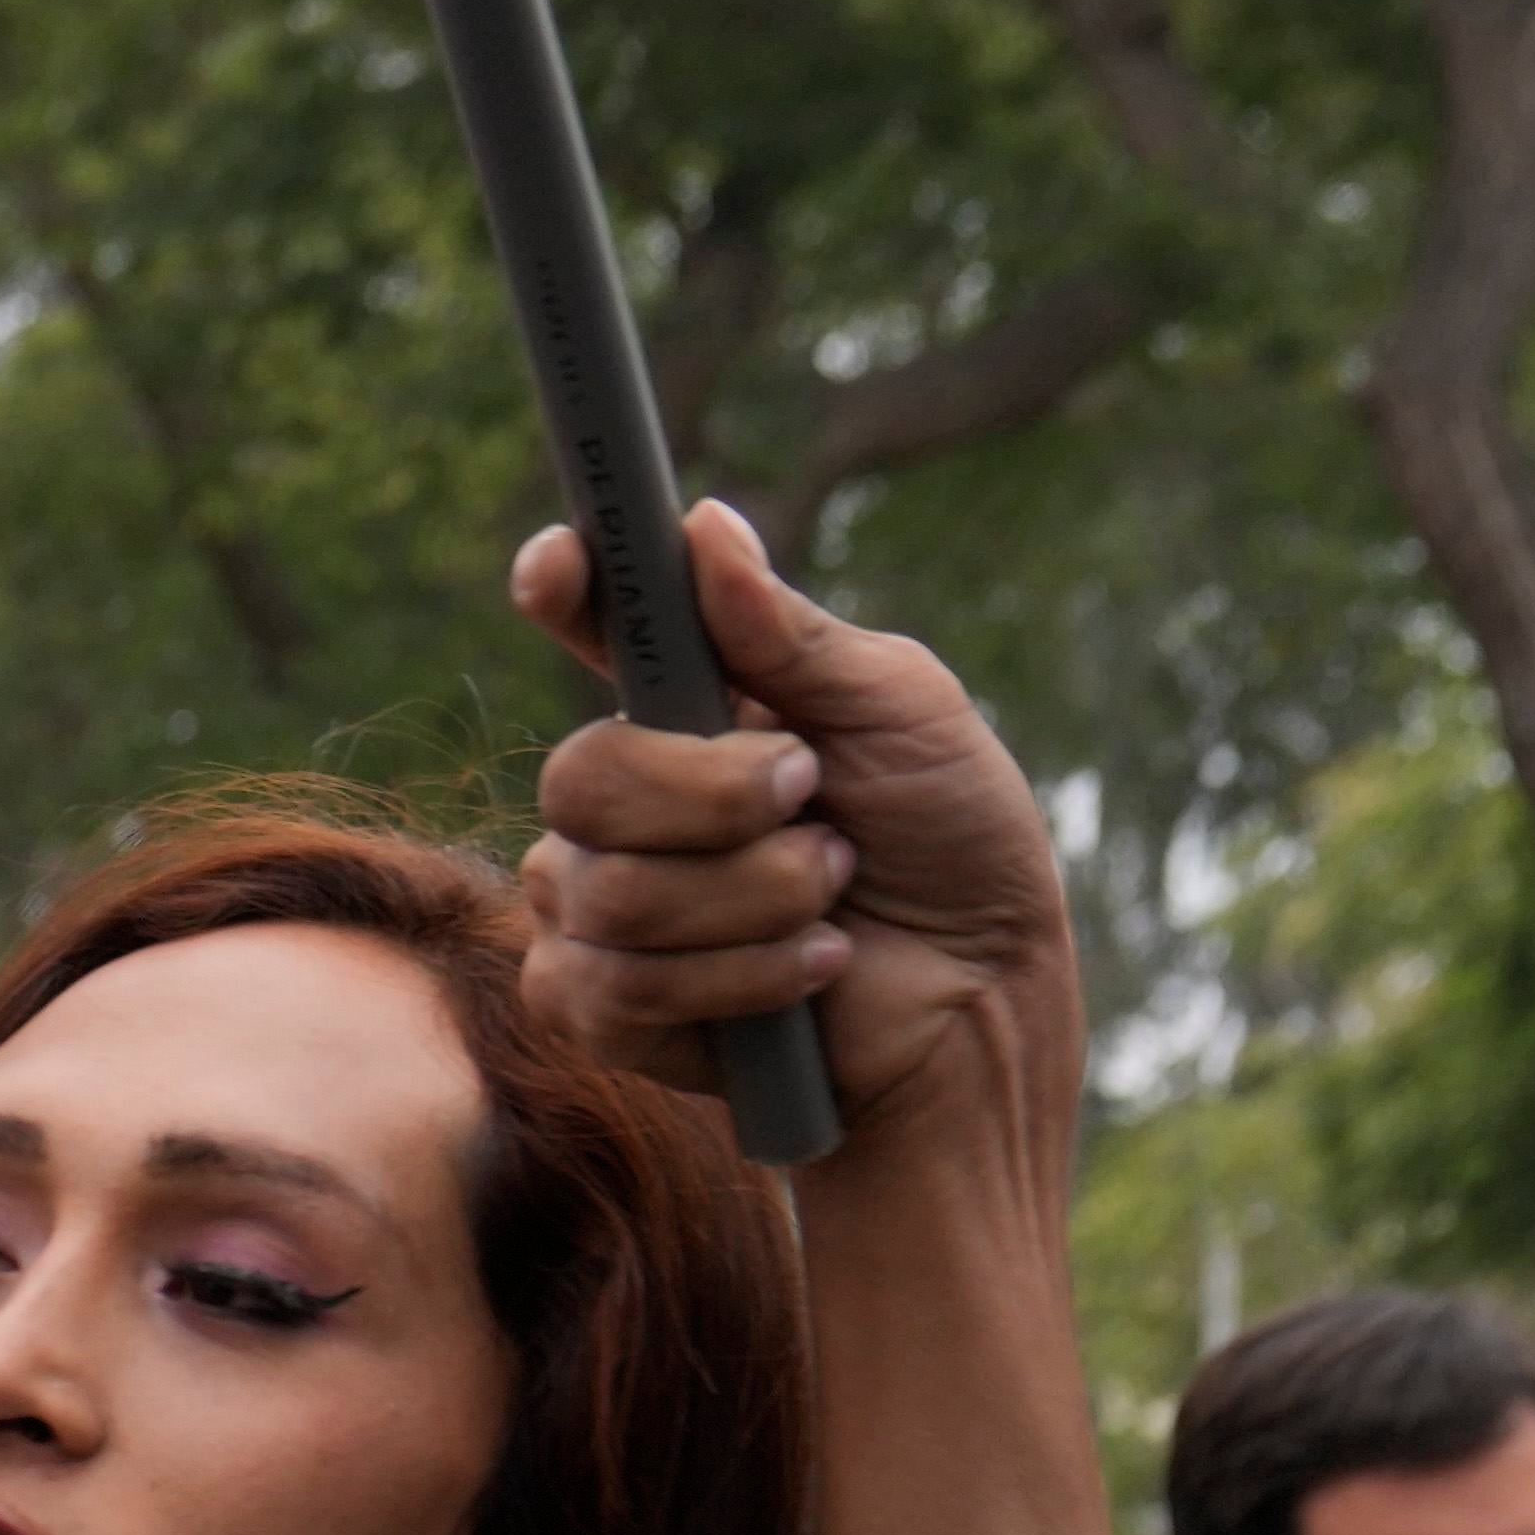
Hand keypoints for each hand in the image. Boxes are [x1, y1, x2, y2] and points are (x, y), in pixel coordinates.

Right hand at [511, 500, 1071, 1170]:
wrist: (979, 998)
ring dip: (753, 901)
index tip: (554, 567)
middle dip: (714, 798)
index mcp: (691, 704)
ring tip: (832, 902)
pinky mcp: (596, 1010)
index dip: (564, 590)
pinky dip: (735, 980)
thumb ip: (794, 635)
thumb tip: (705, 524)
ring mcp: (594, 904)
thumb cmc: (952, 844)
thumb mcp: (900, 712)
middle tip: (812, 803)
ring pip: (606, 892)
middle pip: (581, 774)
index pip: (595, 626)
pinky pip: (609, 986)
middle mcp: (624, 799)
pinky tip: (805, 973)